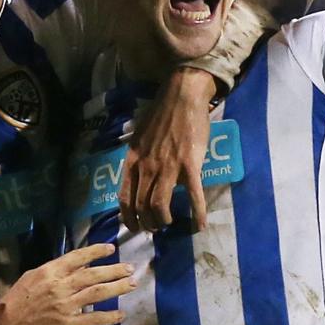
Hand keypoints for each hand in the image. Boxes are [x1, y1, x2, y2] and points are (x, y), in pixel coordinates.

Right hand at [0, 243, 134, 324]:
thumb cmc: (16, 301)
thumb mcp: (32, 278)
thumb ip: (55, 271)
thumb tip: (79, 265)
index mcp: (50, 272)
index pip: (78, 257)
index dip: (96, 251)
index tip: (111, 248)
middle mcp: (60, 286)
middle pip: (93, 274)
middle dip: (115, 270)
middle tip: (130, 268)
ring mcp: (65, 306)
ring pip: (97, 293)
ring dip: (117, 288)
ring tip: (131, 285)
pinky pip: (93, 319)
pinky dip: (110, 316)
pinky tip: (121, 314)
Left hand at [120, 68, 214, 232]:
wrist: (181, 96)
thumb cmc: (161, 115)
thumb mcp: (139, 138)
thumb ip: (138, 159)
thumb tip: (139, 178)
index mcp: (133, 161)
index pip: (124, 198)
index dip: (128, 218)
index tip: (134, 226)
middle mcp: (147, 167)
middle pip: (142, 207)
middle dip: (148, 223)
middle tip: (155, 227)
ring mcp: (168, 167)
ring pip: (160, 205)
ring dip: (164, 221)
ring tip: (170, 224)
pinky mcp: (190, 165)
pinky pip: (194, 196)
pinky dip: (197, 215)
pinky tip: (200, 226)